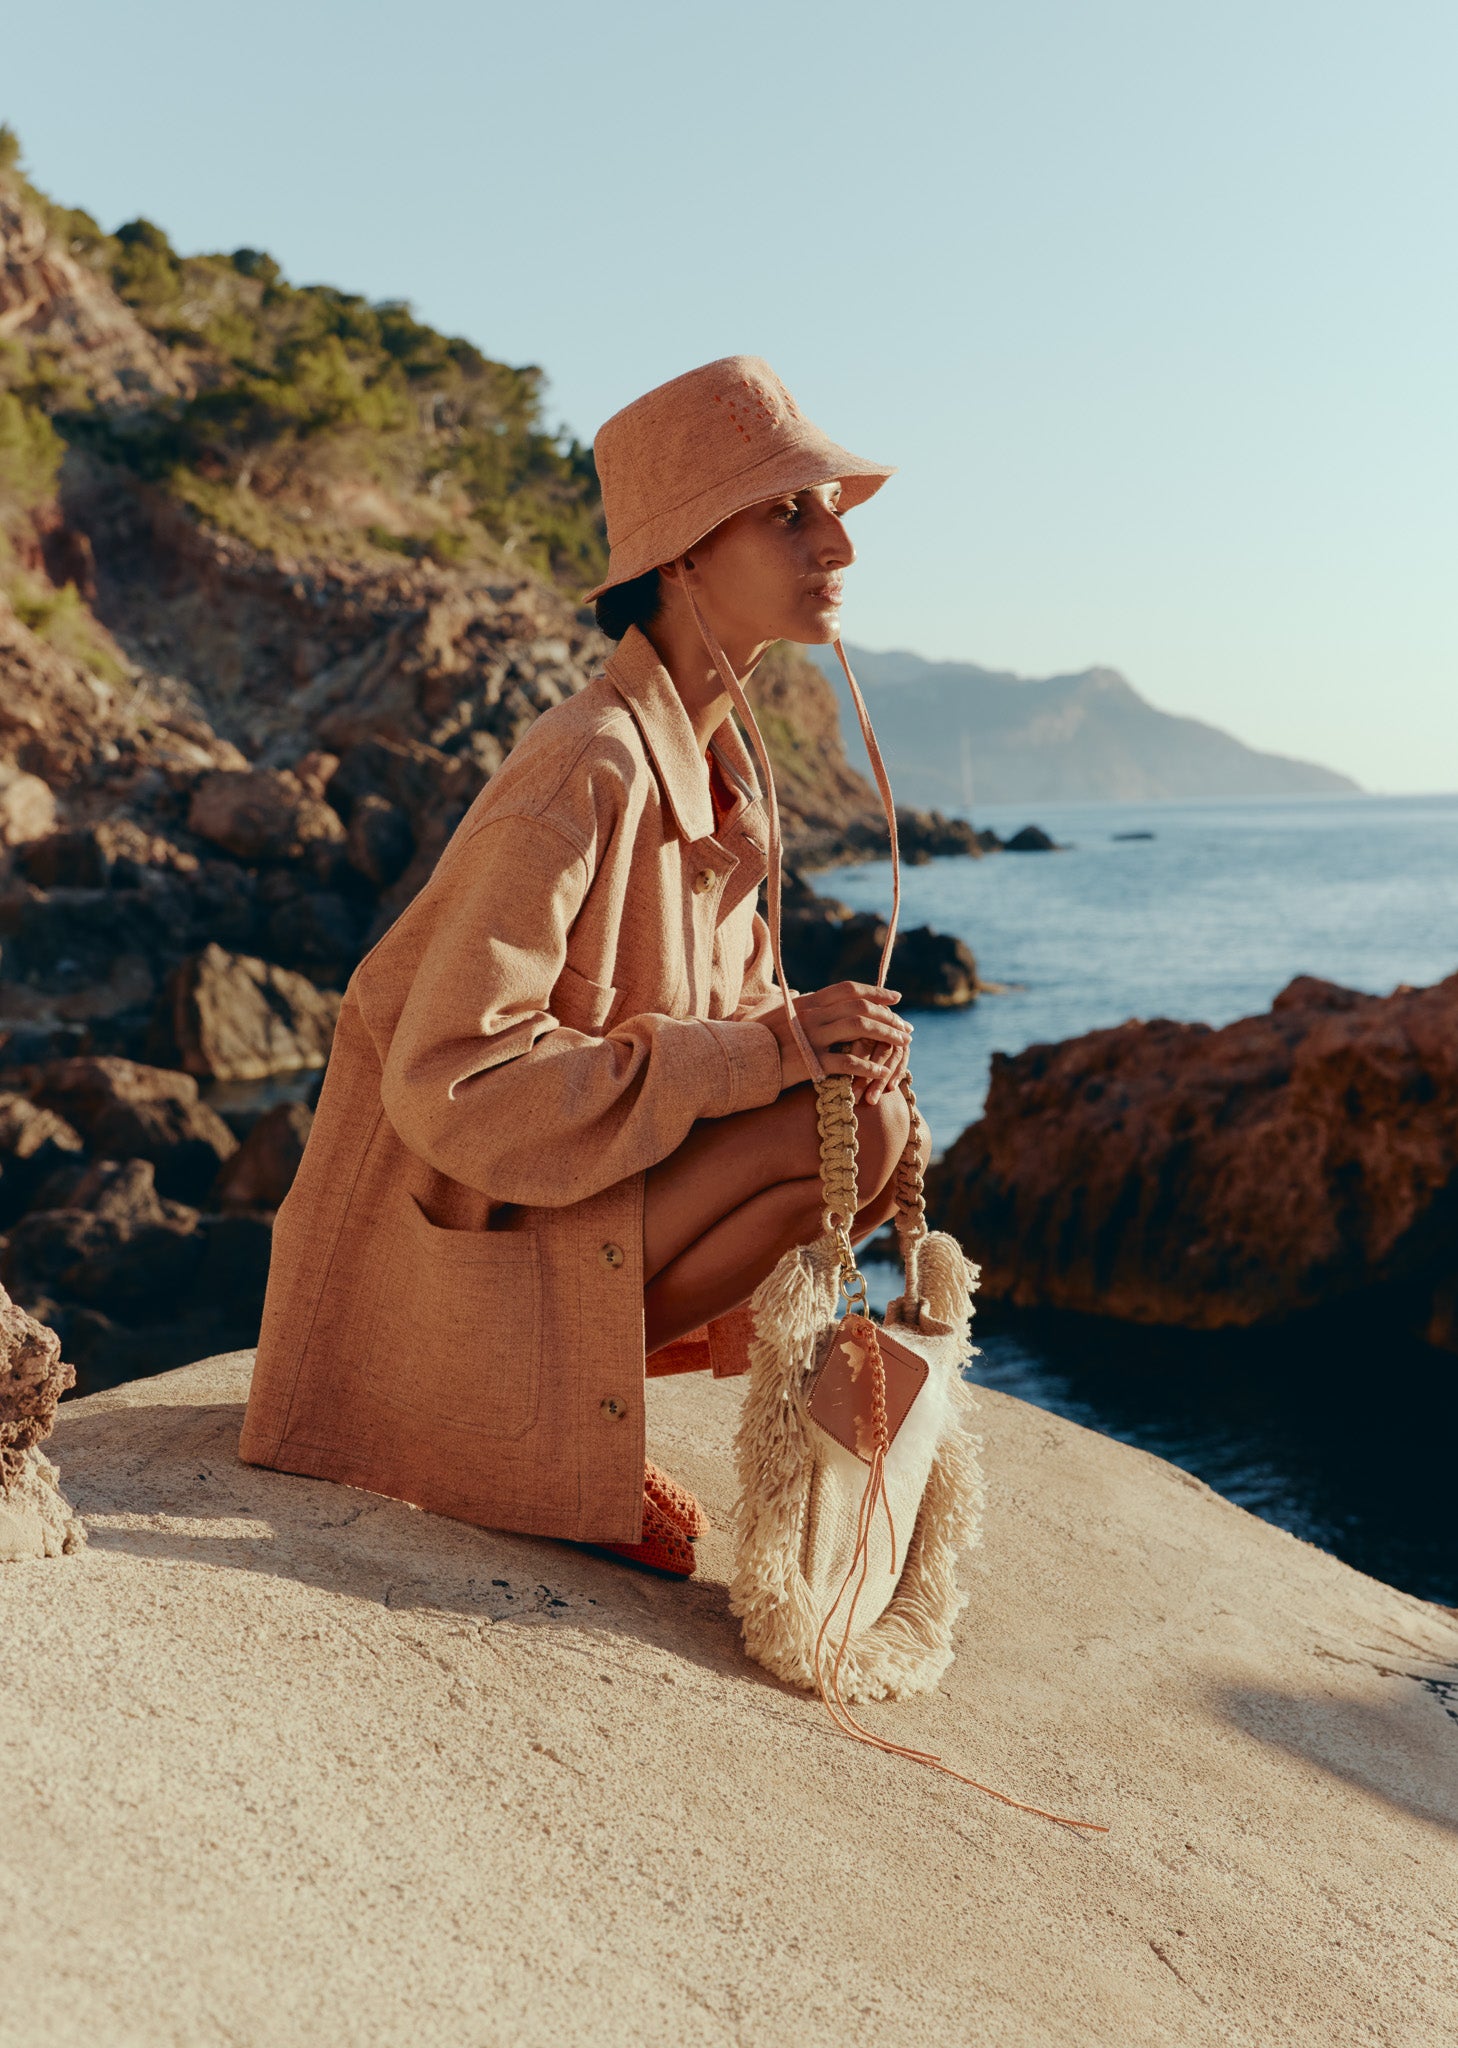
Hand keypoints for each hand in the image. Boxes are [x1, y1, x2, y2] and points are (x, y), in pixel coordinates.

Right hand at [764, 981, 912, 1102]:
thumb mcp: (776, 1014)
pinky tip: (880, 1071)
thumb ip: (798, 1006)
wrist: (736, 1060)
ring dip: (886, 1035)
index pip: (849, 989)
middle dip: (889, 1016)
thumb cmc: (755, 1040)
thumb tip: (809, 997)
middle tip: (906, 1027)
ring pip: (860, 1028)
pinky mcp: (809, 1062)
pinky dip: (868, 1065)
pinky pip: (847, 1061)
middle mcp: (811, 1014)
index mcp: (807, 1002)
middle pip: (860, 1007)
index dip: (876, 992)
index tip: (896, 998)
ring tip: (901, 1044)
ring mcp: (811, 1037)